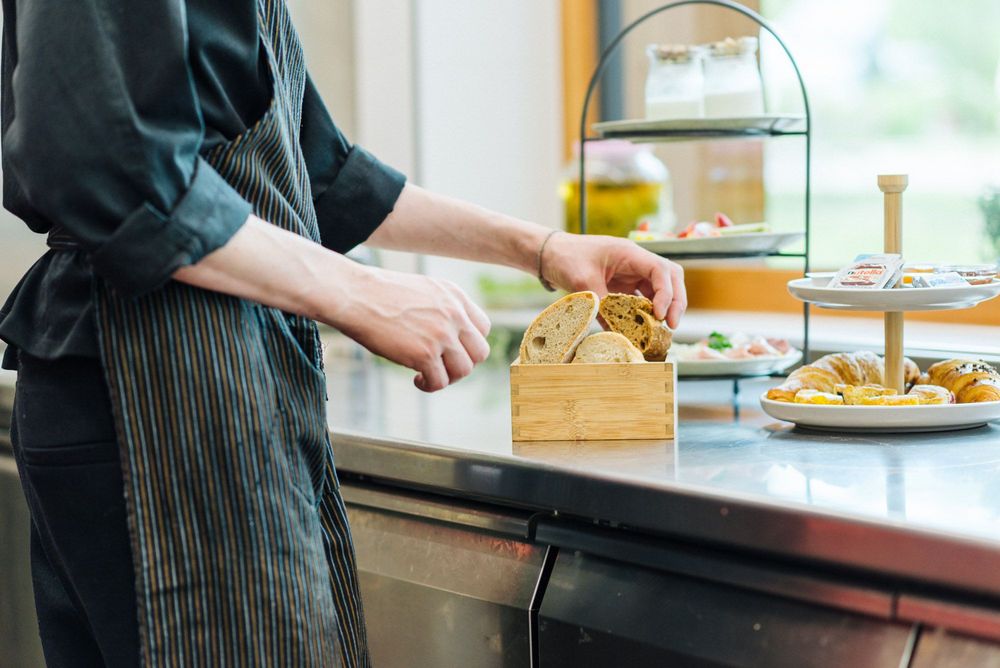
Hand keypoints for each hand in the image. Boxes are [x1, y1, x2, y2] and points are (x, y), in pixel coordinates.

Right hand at [327, 266, 490, 391]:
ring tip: (428, 375)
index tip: (452, 350)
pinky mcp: (424, 354)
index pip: (483, 328)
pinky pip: (440, 381)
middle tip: (442, 366)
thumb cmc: (379, 293)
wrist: (355, 295)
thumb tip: (448, 335)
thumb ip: (441, 308)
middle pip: (480, 352)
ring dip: (448, 377)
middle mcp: (454, 314)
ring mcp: (441, 335)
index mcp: (455, 296)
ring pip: (464, 370)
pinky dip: (430, 386)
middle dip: (463, 363)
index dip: (469, 344)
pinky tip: (417, 380)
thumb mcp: (422, 290)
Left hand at [540, 232, 686, 327]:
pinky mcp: (623, 285)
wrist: (550, 254)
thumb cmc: (566, 259)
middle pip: (670, 277)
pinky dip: (646, 313)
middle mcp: (635, 262)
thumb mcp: (582, 283)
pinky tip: (643, 328)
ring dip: (664, 307)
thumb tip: (618, 333)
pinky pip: (642, 298)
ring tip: (660, 330)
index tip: (660, 315)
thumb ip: (602, 306)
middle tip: (671, 325)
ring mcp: (631, 273)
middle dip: (676, 301)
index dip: (666, 293)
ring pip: (660, 289)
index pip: (661, 270)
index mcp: (629, 253)